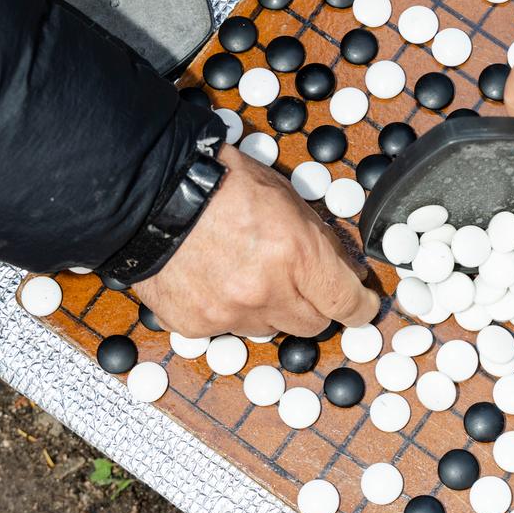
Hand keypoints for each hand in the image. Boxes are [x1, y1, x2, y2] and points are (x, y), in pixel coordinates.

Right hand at [134, 146, 379, 338]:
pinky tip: (213, 279)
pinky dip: (227, 310)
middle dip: (311, 304)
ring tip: (244, 271)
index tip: (362, 306)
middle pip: (312, 324)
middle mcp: (267, 291)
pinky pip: (227, 329)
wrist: (151, 194)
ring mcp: (230, 313)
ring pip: (269, 328)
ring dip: (267, 308)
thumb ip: (316, 239)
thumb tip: (340, 269)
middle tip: (296, 281)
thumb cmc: (219, 183)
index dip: (360, 307)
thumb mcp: (284, 196)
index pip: (347, 303)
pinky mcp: (198, 325)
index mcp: (297, 254)